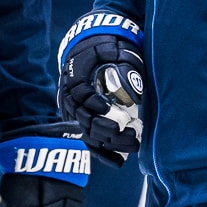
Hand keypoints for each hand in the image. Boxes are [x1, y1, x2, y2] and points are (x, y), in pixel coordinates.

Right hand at [57, 10, 146, 167]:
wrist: (94, 43)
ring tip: (133, 146)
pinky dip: (104, 153)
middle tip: (130, 134)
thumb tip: (135, 97)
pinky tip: (119, 163)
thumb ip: (124, 65)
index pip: (80, 97)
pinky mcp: (86, 120)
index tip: (113, 112)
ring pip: (88, 134)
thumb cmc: (108, 44)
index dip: (95, 106)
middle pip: (84, 120)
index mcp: (75, 78)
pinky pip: (91, 141)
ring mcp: (78, 111)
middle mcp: (71, 97)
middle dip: (106, 130)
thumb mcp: (115, 47)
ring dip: (109, 144)